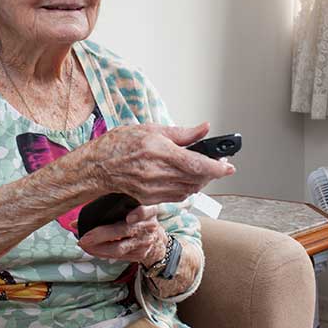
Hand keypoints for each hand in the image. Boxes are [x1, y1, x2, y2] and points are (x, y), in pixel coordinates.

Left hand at [76, 205, 166, 265]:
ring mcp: (144, 243)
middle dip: (101, 235)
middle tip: (83, 238)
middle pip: (124, 231)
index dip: (139, 214)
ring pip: (119, 248)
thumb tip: (74, 222)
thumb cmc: (136, 218)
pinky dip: (103, 253)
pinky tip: (92, 250)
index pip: (146, 211)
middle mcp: (147, 227)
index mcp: (147, 211)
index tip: (129, 218)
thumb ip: (108, 209)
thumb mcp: (130, 209)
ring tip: (83, 245)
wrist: (157, 240)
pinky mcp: (139, 255)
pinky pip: (118, 257)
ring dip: (98, 249)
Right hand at [79, 122, 234, 205]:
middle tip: (218, 164)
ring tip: (203, 170)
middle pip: (196, 179)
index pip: (197, 164)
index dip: (217, 168)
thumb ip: (182, 133)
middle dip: (211, 173)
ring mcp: (154, 189)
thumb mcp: (152, 129)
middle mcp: (158, 173)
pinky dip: (187, 188)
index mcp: (160, 152)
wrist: (98, 166)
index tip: (229, 166)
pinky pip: (177, 196)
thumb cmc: (121, 144)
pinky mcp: (150, 199)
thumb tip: (204, 129)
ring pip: (190, 190)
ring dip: (201, 182)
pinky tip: (187, 179)